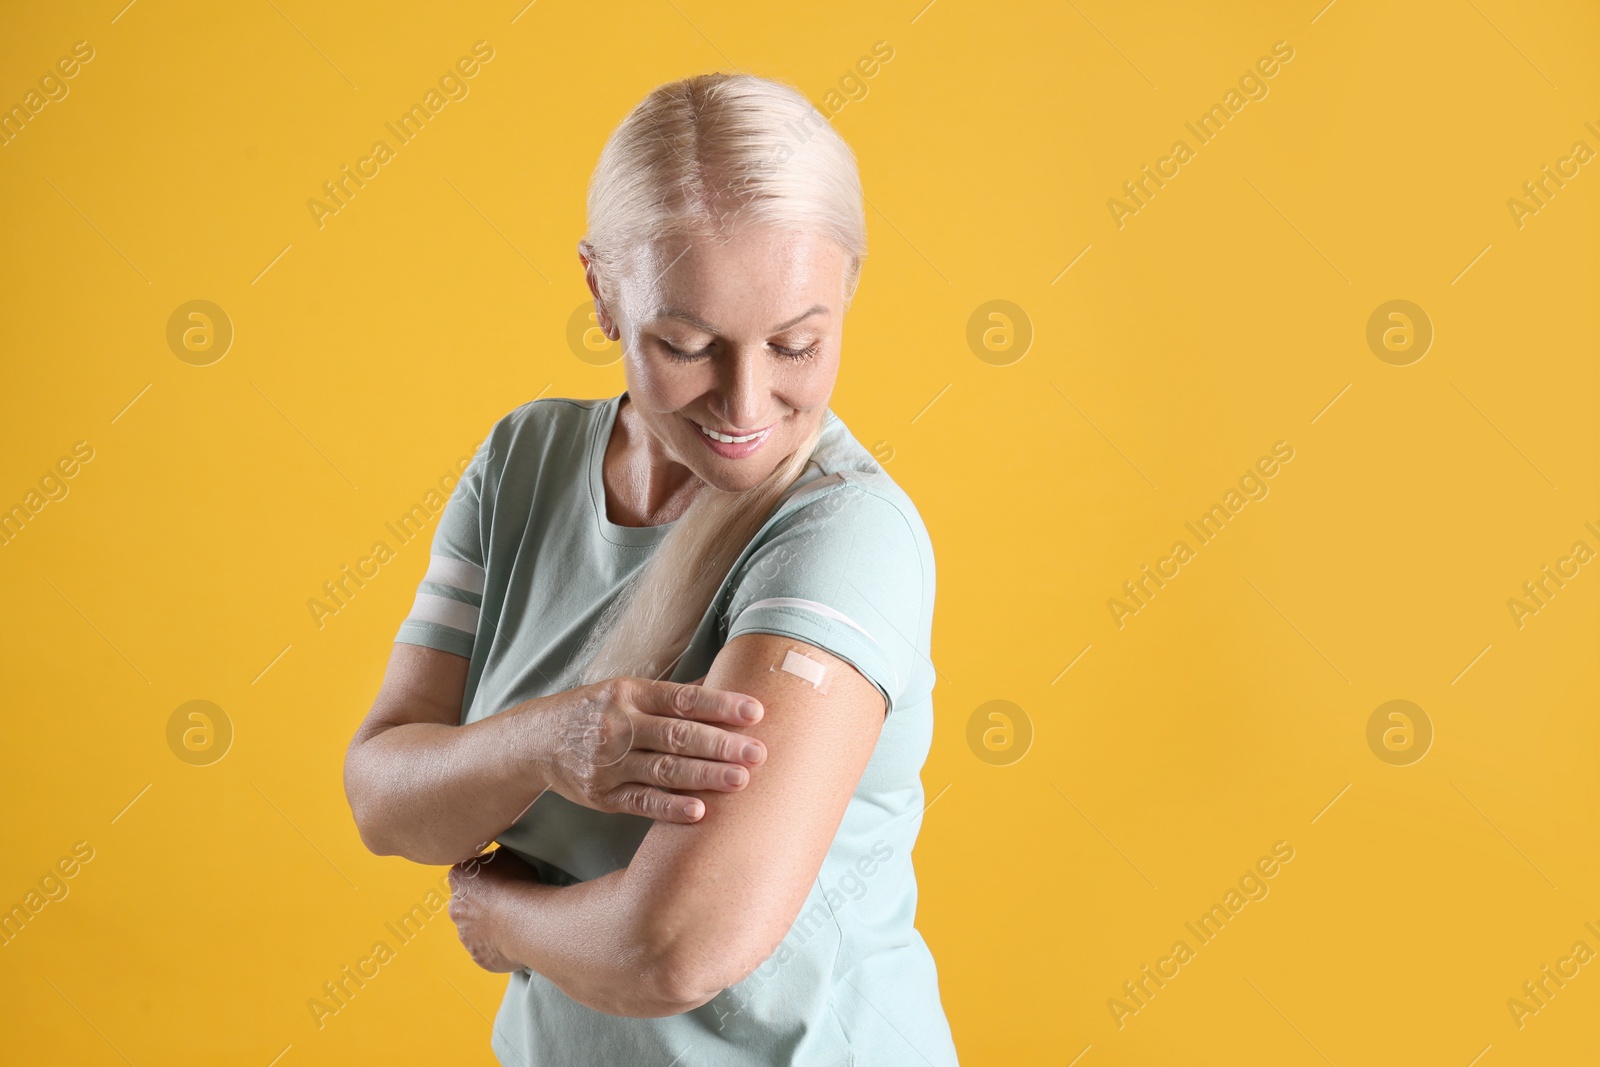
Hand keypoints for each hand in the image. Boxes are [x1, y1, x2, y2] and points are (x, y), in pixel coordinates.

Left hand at [447, 847, 539, 972]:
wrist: (525, 922)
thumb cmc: (518, 883)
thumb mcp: (507, 854)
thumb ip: (494, 857)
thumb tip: (495, 858)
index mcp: (459, 879)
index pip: (466, 875)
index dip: (485, 877)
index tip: (501, 880)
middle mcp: (456, 908)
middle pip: (469, 904)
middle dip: (485, 904)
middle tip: (510, 902)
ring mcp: (466, 936)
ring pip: (477, 930)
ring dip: (492, 927)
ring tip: (517, 922)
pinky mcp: (479, 957)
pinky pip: (489, 951)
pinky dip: (500, 946)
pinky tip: (517, 938)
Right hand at [537, 674, 766, 823]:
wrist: (536, 741)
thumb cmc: (596, 711)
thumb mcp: (627, 690)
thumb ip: (674, 693)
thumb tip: (724, 681)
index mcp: (630, 693)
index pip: (682, 699)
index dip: (720, 704)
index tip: (756, 712)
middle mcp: (619, 725)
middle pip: (677, 735)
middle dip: (721, 744)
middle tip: (758, 752)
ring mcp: (609, 763)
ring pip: (663, 771)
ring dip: (704, 776)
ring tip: (741, 780)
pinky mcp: (602, 796)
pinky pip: (641, 802)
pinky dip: (670, 808)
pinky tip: (699, 812)